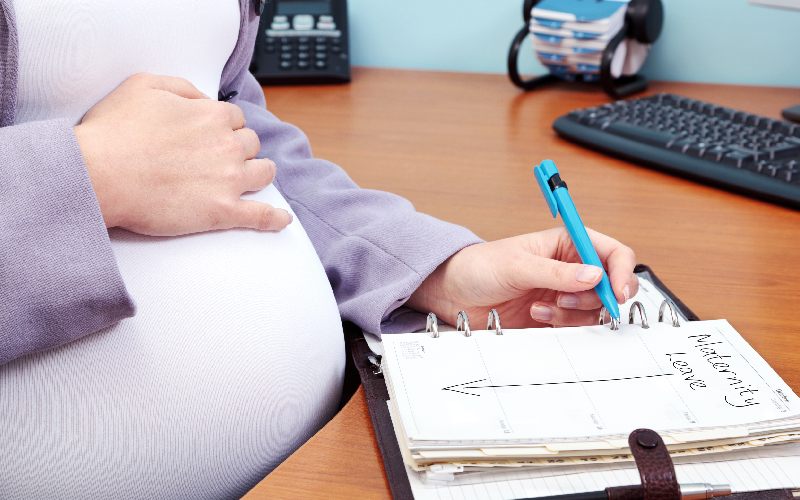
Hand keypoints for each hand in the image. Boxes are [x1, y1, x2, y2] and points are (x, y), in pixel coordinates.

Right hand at [74, 73, 291, 235]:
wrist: (98, 175)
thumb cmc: (113, 131)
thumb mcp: (144, 85)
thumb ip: (182, 87)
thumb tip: (204, 98)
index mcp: (212, 115)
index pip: (235, 118)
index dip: (224, 126)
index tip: (211, 135)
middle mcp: (228, 145)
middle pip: (251, 143)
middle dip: (239, 148)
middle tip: (219, 158)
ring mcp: (229, 180)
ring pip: (264, 173)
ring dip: (259, 173)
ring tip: (250, 179)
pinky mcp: (223, 211)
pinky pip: (261, 216)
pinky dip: (275, 218)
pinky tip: (282, 220)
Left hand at [407, 227, 637, 327]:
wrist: (454, 294)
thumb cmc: (480, 266)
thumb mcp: (517, 266)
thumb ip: (556, 272)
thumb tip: (594, 275)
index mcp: (567, 244)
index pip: (612, 252)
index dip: (622, 271)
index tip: (617, 291)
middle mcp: (571, 268)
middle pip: (610, 285)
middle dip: (596, 297)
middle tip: (567, 300)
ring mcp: (564, 293)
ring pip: (595, 309)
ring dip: (574, 313)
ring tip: (542, 306)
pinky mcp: (555, 316)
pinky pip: (576, 326)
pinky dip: (561, 324)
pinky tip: (536, 314)